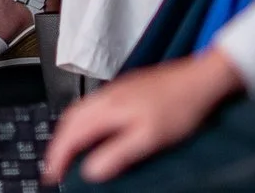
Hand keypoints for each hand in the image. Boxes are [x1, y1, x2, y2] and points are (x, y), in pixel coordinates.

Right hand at [45, 49, 244, 184]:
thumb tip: (91, 169)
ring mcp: (116, 90)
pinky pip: (92, 106)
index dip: (58, 156)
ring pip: (80, 111)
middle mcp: (107, 96)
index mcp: (108, 108)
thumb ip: (117, 153)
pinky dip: (83, 122)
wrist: (201, 79)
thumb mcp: (149, 138)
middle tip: (54, 167)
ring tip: (68, 151)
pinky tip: (94, 130)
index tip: (52, 175)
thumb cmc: (180, 106)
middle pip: (69, 120)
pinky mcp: (126, 89)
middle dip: (58, 145)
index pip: (71, 134)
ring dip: (69, 132)